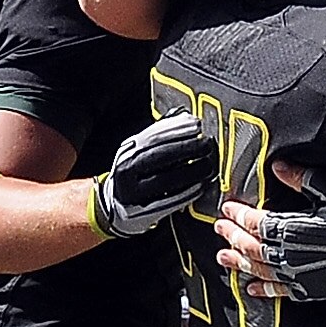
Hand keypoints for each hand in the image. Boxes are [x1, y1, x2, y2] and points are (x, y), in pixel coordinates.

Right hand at [88, 114, 216, 239]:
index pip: (152, 136)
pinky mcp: (145, 211)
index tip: (197, 125)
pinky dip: (188, 193)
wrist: (117, 203)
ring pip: (166, 180)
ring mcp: (135, 191)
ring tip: (208, 165)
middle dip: (187, 148)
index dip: (176, 129)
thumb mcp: (142, 150)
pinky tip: (201, 185)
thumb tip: (185, 115)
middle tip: (207, 144)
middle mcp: (128, 170)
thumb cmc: (137, 172)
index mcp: (128, 151)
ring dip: (191, 171)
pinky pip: (170, 201)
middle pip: (160, 156)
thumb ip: (161, 134)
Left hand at [215, 181, 325, 303]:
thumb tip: (278, 167)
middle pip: (251, 246)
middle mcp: (288, 253)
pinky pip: (278, 290)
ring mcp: (296, 274)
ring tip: (223, 257)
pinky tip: (251, 288)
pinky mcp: (308, 290)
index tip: (228, 208)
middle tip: (219, 229)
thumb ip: (304, 179)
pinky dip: (262, 288)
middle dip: (233, 236)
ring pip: (259, 269)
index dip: (239, 215)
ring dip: (239, 263)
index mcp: (291, 228)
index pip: (255, 221)